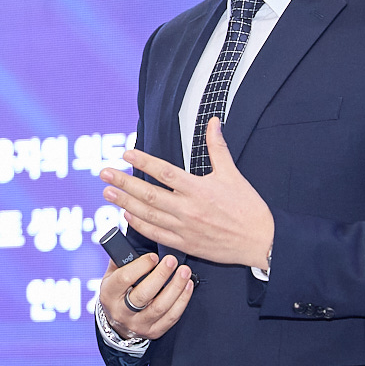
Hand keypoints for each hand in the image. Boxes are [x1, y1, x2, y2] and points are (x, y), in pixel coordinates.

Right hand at [99, 252, 192, 340]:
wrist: (117, 323)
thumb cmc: (118, 291)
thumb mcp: (112, 275)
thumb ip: (122, 259)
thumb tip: (135, 239)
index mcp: (109, 294)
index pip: (124, 279)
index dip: (140, 266)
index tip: (154, 256)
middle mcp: (121, 312)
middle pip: (144, 294)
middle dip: (161, 275)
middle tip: (172, 260)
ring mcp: (138, 324)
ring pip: (160, 307)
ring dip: (175, 287)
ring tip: (185, 271)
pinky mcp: (153, 332)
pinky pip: (171, 317)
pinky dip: (182, 301)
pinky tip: (188, 286)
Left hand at [101, 118, 274, 269]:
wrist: (261, 241)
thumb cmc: (248, 207)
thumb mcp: (233, 174)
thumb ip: (218, 147)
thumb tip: (214, 122)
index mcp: (198, 189)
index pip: (164, 172)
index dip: (144, 162)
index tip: (127, 153)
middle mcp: (188, 209)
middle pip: (148, 194)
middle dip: (123, 183)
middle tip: (103, 173)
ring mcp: (184, 228)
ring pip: (148, 215)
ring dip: (125, 203)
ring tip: (107, 193)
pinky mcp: (185, 244)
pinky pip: (157, 234)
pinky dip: (139, 226)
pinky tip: (126, 216)